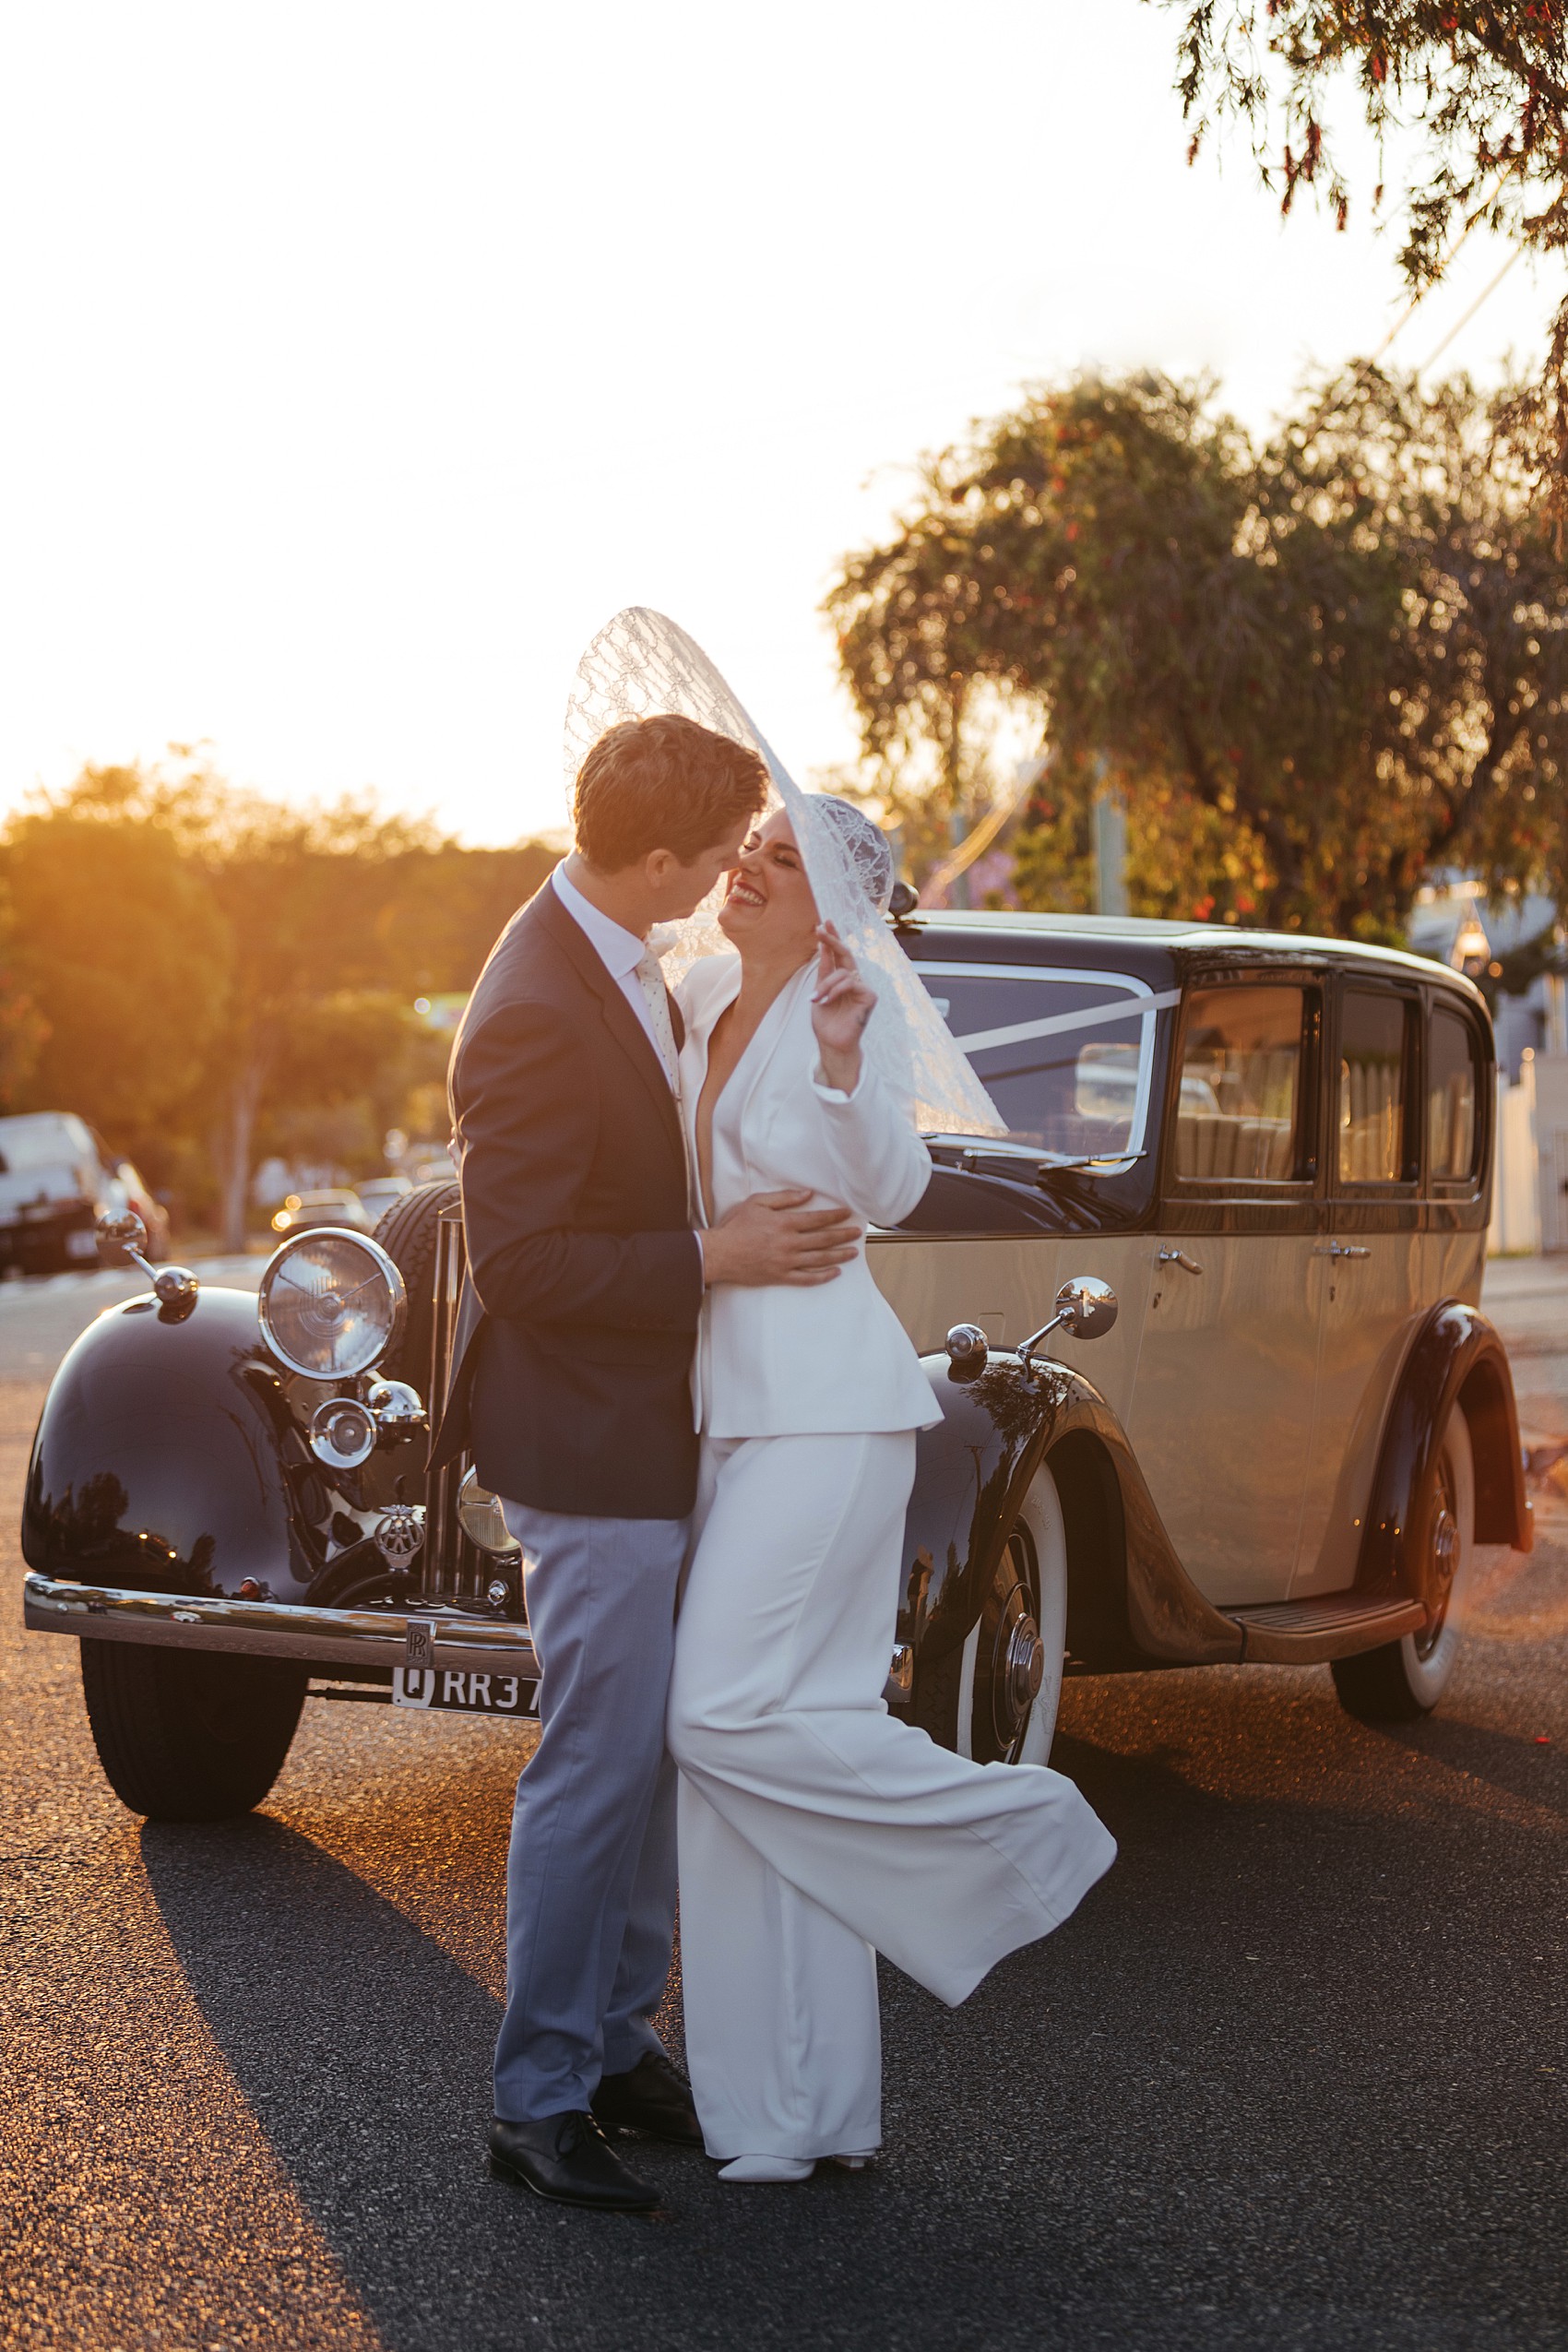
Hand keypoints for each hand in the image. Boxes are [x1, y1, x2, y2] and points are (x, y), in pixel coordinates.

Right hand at [701, 1187, 861, 1287]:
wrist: (719, 1254)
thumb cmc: (735, 1227)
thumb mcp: (757, 1203)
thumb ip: (784, 1198)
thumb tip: (807, 1194)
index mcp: (784, 1223)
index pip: (817, 1219)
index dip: (835, 1216)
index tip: (848, 1214)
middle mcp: (789, 1243)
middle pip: (823, 1239)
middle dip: (843, 1235)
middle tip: (858, 1233)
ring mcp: (786, 1262)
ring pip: (819, 1259)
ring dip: (839, 1255)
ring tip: (853, 1252)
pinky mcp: (781, 1276)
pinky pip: (807, 1279)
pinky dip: (823, 1276)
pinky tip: (834, 1273)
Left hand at [810, 923, 875, 1092]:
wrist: (831, 1043)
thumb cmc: (826, 1021)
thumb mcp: (819, 991)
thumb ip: (824, 971)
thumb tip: (823, 946)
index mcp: (841, 978)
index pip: (838, 955)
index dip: (832, 939)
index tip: (824, 923)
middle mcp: (854, 980)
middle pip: (846, 954)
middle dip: (833, 940)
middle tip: (821, 928)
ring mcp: (863, 988)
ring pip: (843, 973)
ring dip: (826, 985)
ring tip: (816, 999)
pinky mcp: (869, 997)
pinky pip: (851, 983)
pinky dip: (835, 991)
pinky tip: (826, 1002)